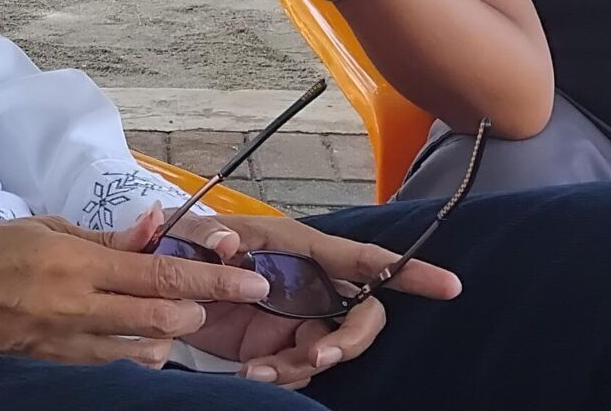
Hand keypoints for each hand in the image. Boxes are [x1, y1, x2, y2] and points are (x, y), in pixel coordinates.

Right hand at [0, 213, 271, 368]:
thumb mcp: (45, 227)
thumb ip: (105, 236)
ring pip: (145, 351)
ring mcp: (67, 342)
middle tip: (207, 302)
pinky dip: (135, 354)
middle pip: (163, 319)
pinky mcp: (55, 364)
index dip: (213, 280)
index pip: (161, 275)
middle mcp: (78, 306)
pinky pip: (113, 365)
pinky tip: (133, 339)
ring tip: (165, 320)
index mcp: (76, 262)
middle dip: (198, 311)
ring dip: (167, 336)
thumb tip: (156, 225)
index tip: (251, 281)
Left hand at [176, 213, 460, 387]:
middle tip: (320, 355)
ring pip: (330, 350)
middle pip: (363, 316)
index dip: (409, 271)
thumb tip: (228, 242)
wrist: (161, 292)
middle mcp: (312, 285)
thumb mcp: (193, 233)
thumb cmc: (188, 247)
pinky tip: (252, 374)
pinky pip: (301, 369)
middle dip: (351, 341)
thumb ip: (208, 234)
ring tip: (260, 372)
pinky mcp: (280, 347)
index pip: (365, 259)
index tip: (449, 287)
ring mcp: (299, 319)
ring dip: (304, 366)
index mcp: (303, 250)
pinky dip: (283, 378)